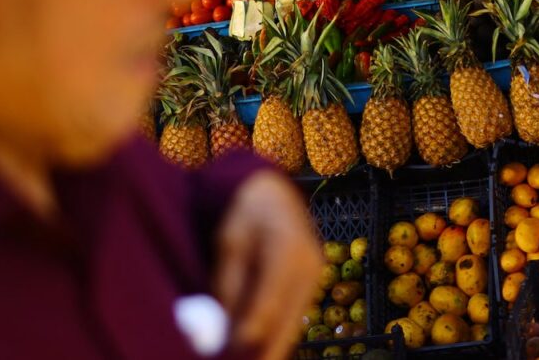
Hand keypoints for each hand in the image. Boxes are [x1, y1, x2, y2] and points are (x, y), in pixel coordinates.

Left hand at [213, 170, 321, 359]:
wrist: (271, 194)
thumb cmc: (243, 215)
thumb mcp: (229, 244)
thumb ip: (229, 284)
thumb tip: (224, 328)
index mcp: (286, 248)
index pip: (269, 299)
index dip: (252, 328)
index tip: (233, 349)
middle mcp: (309, 265)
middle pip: (287, 320)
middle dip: (266, 350)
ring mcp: (315, 276)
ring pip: (291, 325)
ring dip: (271, 347)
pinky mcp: (312, 284)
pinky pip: (292, 318)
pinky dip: (275, 336)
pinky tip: (258, 350)